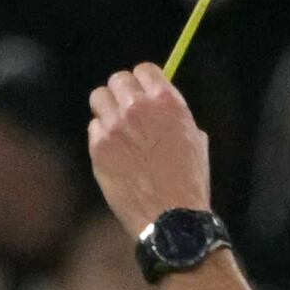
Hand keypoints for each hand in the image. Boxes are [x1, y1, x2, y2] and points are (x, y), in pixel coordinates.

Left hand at [84, 64, 216, 237]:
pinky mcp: (98, 147)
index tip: (143, 91)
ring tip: (118, 129)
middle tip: (128, 110)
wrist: (171, 220)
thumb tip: (158, 105)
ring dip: (107, 109)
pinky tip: (116, 155)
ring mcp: (114, 127)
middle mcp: (138, 108)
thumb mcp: (195, 142)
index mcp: (167, 103)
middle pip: (118, 80)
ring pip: (99, 98)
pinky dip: (102, 137)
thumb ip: (174, 117)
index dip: (144, 80)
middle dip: (123, 92)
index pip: (145, 70)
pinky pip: (94, 129)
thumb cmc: (189, 184)